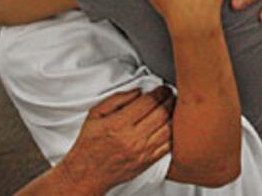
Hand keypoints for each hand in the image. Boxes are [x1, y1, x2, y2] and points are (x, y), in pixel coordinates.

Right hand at [58, 87, 174, 193]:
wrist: (87, 173)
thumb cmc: (90, 144)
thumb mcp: (95, 115)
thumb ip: (117, 99)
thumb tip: (138, 91)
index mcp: (118, 124)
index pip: (148, 102)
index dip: (160, 91)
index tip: (162, 88)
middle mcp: (132, 138)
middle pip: (162, 113)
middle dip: (170, 99)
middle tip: (171, 94)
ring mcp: (142, 151)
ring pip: (169, 128)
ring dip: (174, 114)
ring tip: (173, 107)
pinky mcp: (147, 162)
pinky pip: (168, 145)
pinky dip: (174, 133)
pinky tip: (172, 125)